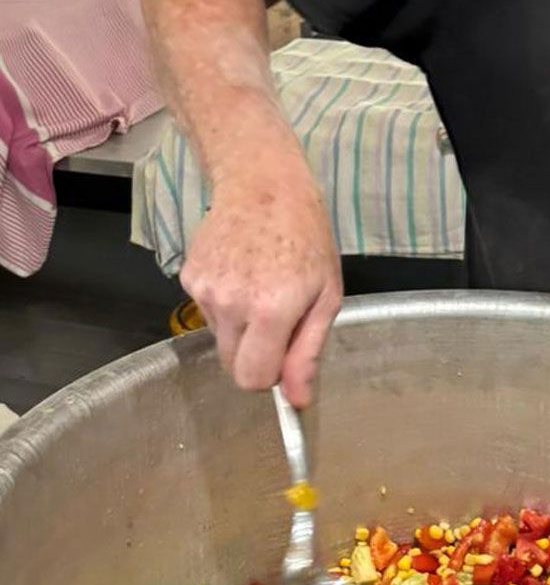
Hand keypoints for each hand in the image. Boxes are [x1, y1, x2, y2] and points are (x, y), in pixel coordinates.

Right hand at [180, 159, 342, 408]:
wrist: (263, 184)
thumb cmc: (306, 236)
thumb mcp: (326, 295)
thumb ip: (308, 351)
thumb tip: (297, 400)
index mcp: (271, 310)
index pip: (252, 379)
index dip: (270, 376)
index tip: (283, 357)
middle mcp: (231, 304)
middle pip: (232, 365)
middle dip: (255, 354)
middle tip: (277, 319)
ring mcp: (204, 289)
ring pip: (219, 339)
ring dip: (240, 326)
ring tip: (260, 285)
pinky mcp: (187, 277)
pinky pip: (206, 312)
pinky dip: (224, 303)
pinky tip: (241, 271)